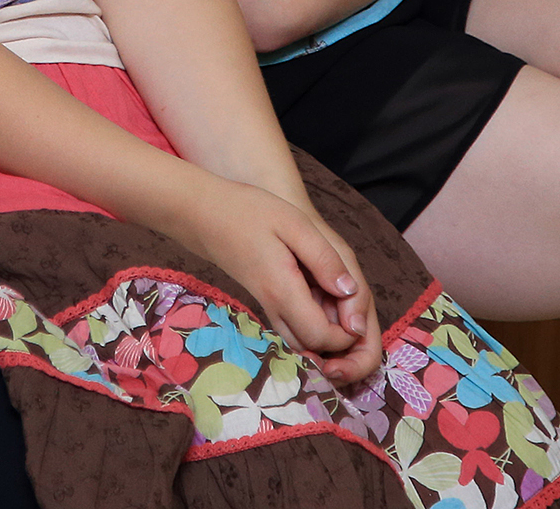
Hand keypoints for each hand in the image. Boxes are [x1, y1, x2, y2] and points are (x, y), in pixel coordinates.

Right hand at [181, 182, 380, 387]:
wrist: (201, 214)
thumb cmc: (248, 211)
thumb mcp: (294, 223)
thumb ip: (324, 259)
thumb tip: (350, 291)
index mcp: (284, 290)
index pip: (322, 336)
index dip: (348, 334)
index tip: (358, 311)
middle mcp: (274, 307)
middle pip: (313, 348)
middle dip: (341, 344)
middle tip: (355, 316)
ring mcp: (266, 306)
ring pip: (301, 342)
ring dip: (326, 337)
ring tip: (342, 311)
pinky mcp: (263, 300)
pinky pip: (292, 328)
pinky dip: (312, 327)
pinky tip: (322, 303)